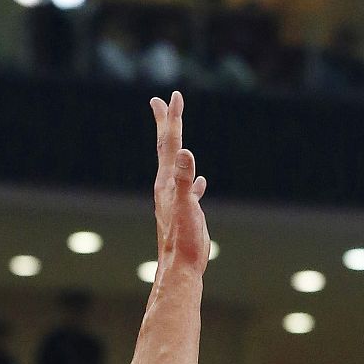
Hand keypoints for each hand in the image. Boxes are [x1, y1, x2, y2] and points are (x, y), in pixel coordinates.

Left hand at [151, 91, 209, 273]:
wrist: (180, 267)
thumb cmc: (183, 240)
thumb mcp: (186, 207)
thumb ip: (186, 180)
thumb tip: (186, 153)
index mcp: (168, 182)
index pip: (171, 143)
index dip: (173, 119)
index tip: (174, 96)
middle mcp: (168, 186)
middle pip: (166, 148)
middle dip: (166, 124)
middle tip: (161, 102)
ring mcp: (176, 199)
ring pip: (176, 166)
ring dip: (177, 147)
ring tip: (176, 134)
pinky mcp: (186, 213)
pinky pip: (190, 190)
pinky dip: (194, 180)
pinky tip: (202, 181)